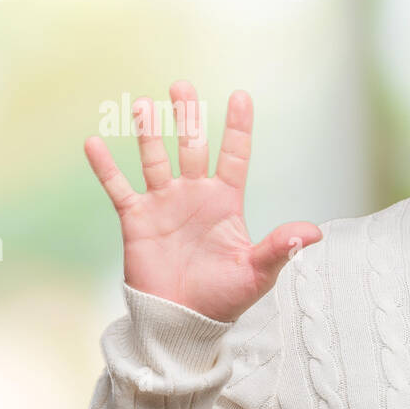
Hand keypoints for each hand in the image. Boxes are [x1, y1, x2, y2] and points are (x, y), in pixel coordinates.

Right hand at [84, 80, 321, 322]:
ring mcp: (164, 204)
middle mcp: (194, 196)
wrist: (184, 322)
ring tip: (146, 106)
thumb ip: (281, 248)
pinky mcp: (136, 220)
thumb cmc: (224, 298)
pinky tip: (94, 143)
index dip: (237, 127)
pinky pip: (118, 188)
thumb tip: (315, 232)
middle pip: (192, 146)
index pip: (234, 156)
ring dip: (150, 133)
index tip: (240, 96)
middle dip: (188, 117)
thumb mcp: (257, 272)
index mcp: (226, 203)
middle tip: (182, 86)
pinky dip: (105, 167)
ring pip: (155, 159)